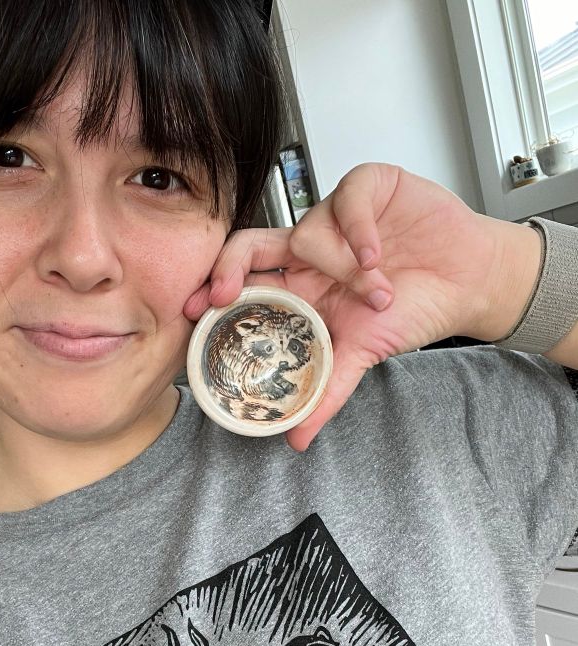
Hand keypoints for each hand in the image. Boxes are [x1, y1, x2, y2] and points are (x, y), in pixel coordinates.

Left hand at [184, 163, 540, 450]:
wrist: (467, 282)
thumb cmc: (411, 310)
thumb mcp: (362, 355)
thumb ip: (326, 393)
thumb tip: (295, 440)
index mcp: (299, 285)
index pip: (245, 281)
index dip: (217, 292)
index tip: (194, 313)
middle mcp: (309, 249)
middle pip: (250, 244)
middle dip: (229, 265)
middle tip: (223, 293)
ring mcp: (334, 217)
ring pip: (306, 232)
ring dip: (340, 267)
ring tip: (377, 291)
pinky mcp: (368, 188)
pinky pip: (346, 201)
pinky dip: (359, 232)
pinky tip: (377, 257)